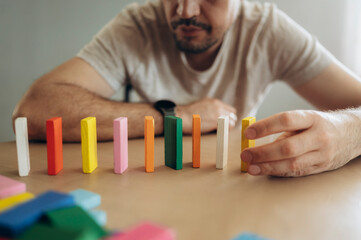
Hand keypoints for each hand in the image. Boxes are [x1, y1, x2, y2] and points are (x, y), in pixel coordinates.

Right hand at [176, 98, 236, 133]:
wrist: (182, 117)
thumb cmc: (188, 114)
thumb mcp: (201, 105)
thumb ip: (210, 108)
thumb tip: (213, 115)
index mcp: (214, 101)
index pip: (230, 109)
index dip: (229, 116)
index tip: (225, 122)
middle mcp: (218, 105)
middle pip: (233, 115)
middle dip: (230, 121)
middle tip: (225, 127)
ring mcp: (218, 113)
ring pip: (232, 121)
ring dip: (228, 126)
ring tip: (222, 131)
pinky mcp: (217, 121)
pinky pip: (229, 126)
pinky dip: (227, 130)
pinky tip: (221, 132)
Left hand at [240, 110, 360, 176]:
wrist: (352, 134)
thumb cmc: (319, 125)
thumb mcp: (304, 120)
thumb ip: (282, 129)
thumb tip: (256, 141)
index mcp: (312, 118)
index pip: (286, 120)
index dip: (265, 126)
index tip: (248, 132)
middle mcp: (319, 136)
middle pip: (288, 147)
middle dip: (263, 153)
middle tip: (245, 155)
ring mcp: (322, 154)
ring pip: (292, 164)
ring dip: (268, 167)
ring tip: (251, 167)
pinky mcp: (321, 167)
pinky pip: (296, 172)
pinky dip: (278, 172)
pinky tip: (265, 171)